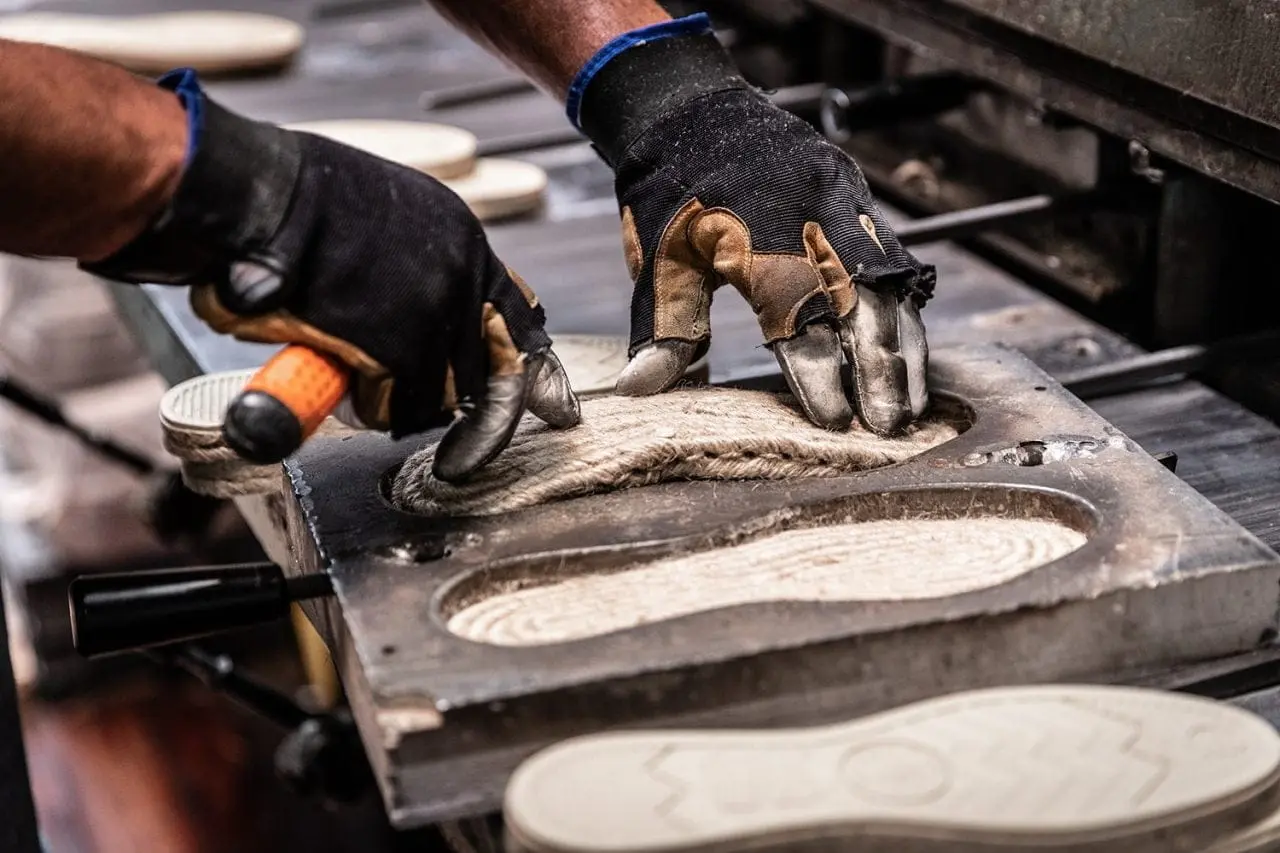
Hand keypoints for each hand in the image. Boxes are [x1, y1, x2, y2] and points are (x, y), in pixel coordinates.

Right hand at [83, 70, 578, 481]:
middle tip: (461, 460)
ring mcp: (435, 312)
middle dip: (479, 423)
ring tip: (356, 378)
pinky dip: (364, 408)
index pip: (519, 317)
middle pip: (494, 375)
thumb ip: (414, 270)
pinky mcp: (398, 346)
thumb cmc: (291, 206)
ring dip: (401, 405)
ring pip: (440, 398)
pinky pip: (393, 408)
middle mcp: (463, 274)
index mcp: (462, 240)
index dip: (534, 371)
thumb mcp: (384, 222)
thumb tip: (422, 322)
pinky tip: (336, 376)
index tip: (555, 410)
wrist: (250, 193)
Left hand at [578, 25, 934, 432]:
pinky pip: (890, 256)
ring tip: (910, 403)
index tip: (833, 421)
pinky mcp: (853, 193)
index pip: (799, 320)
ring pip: (887, 281)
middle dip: (879, 369)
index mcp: (757, 238)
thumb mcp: (657, 262)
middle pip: (859, 302)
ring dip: (902, 345)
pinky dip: (901, 306)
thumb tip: (638, 391)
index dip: (819, 374)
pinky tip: (908, 349)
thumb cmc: (670, 193)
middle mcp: (809, 216)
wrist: (688, 109)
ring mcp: (839, 199)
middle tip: (889, 427)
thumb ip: (661, 330)